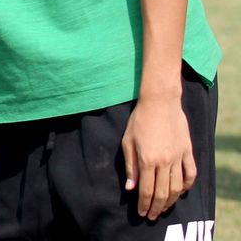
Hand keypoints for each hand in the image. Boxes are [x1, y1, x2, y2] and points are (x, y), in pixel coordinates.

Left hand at [122, 94, 196, 219]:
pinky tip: (181, 191)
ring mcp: (178, 158)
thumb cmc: (139, 120)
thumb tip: (130, 188)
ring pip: (177, 187)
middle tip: (151, 216)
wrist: (160, 102)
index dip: (144, 204)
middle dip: (156, 207)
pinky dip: (187, 186)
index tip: (141, 213)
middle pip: (163, 193)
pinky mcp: (188, 152)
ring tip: (163, 208)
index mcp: (147, 160)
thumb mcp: (127, 141)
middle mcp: (164, 162)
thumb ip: (130, 166)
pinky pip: (190, 174)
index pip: (146, 190)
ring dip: (171, 201)